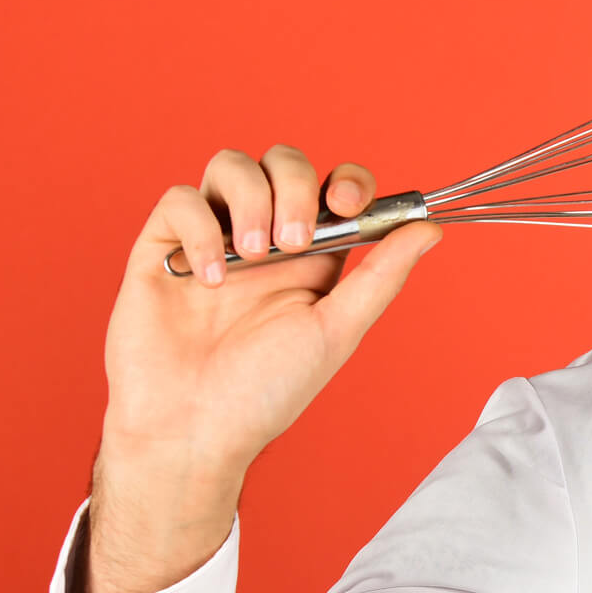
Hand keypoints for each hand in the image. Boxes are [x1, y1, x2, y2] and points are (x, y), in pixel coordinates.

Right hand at [103, 145, 442, 472]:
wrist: (192, 430)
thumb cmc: (265, 393)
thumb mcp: (336, 330)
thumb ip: (381, 275)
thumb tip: (429, 228)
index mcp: (311, 258)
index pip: (333, 187)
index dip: (346, 180)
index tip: (348, 204)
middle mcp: (262, 240)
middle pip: (283, 161)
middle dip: (296, 186)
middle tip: (296, 242)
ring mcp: (211, 240)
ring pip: (230, 165)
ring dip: (252, 198)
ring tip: (256, 255)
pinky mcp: (162, 248)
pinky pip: (179, 199)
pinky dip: (201, 228)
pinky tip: (209, 280)